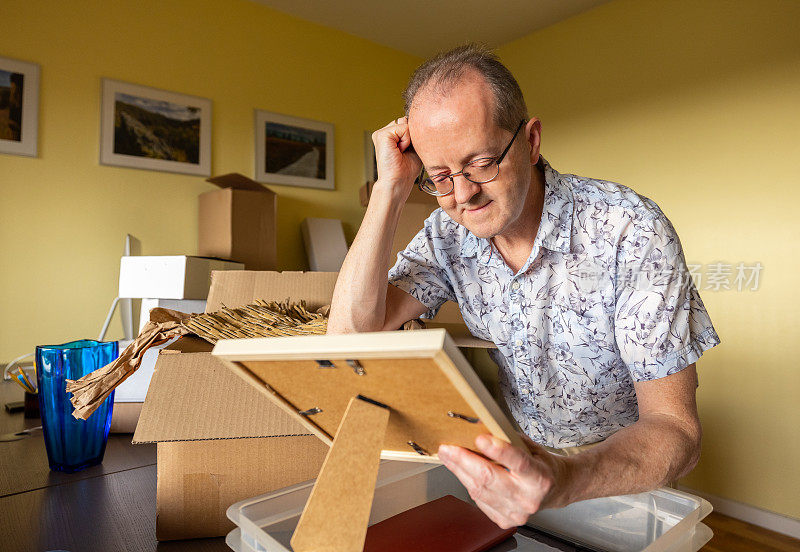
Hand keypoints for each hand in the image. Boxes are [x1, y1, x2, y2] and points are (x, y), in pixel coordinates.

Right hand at [371, 116, 421, 199]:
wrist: (398, 182)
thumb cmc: (407, 170)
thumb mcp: (415, 148)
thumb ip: (414, 134)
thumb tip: (417, 121)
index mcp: (390, 136)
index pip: (407, 123)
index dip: (414, 136)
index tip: (409, 151)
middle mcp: (384, 133)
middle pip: (406, 121)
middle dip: (411, 136)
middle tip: (404, 152)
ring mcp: (381, 133)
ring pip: (405, 123)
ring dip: (409, 139)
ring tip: (401, 152)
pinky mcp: (381, 135)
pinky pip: (403, 128)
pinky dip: (406, 140)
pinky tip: (399, 151)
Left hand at [437, 433, 567, 528]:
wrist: (555, 490)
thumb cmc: (541, 465)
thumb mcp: (531, 447)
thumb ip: (509, 440)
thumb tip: (480, 426)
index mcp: (540, 478)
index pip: (518, 463)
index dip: (499, 451)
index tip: (480, 439)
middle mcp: (528, 498)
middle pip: (490, 478)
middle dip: (464, 461)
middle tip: (447, 448)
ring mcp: (516, 513)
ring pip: (479, 490)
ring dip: (459, 471)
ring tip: (448, 457)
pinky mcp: (505, 520)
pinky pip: (478, 500)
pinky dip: (468, 483)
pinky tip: (462, 472)